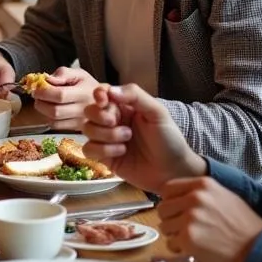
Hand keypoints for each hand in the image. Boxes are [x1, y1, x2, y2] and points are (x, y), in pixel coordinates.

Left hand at [31, 67, 97, 130]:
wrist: (103, 101)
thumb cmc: (87, 85)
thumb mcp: (78, 73)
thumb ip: (62, 73)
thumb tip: (48, 80)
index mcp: (84, 93)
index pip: (60, 95)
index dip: (44, 92)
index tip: (36, 88)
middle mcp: (83, 110)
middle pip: (55, 111)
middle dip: (40, 102)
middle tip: (37, 95)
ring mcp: (80, 122)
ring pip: (54, 121)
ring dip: (43, 111)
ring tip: (43, 101)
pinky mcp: (76, 130)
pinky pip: (56, 127)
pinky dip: (49, 118)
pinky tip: (50, 109)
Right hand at [81, 83, 204, 193]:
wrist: (173, 171)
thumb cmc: (169, 139)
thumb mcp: (157, 112)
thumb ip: (135, 96)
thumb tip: (109, 90)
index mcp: (124, 106)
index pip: (102, 93)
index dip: (98, 95)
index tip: (104, 101)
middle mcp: (113, 121)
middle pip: (90, 111)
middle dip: (101, 116)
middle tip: (116, 123)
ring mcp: (107, 139)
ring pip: (87, 129)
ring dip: (106, 134)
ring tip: (127, 140)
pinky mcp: (104, 158)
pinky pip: (88, 149)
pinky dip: (102, 149)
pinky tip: (120, 152)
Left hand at [158, 177, 261, 261]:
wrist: (258, 248)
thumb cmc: (243, 225)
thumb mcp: (223, 196)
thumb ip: (200, 193)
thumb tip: (179, 197)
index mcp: (202, 185)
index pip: (168, 189)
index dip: (170, 202)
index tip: (176, 210)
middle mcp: (194, 198)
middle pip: (163, 208)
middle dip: (170, 220)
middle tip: (184, 228)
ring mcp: (190, 218)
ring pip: (164, 226)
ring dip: (174, 235)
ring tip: (192, 239)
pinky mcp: (188, 238)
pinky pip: (171, 243)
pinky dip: (179, 248)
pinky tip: (194, 249)